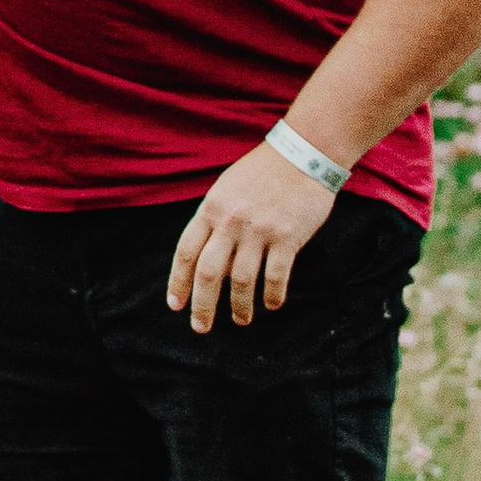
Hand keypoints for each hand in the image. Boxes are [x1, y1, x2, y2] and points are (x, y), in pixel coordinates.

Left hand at [168, 146, 336, 329]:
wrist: (303, 153)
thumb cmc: (263, 172)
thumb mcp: (226, 189)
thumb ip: (214, 220)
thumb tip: (208, 257)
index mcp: (211, 209)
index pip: (186, 252)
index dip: (178, 282)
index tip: (176, 305)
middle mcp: (230, 222)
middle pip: (209, 273)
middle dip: (203, 305)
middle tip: (201, 327)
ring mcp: (259, 230)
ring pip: (242, 281)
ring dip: (240, 307)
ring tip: (240, 321)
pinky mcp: (287, 237)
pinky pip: (276, 276)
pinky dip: (272, 295)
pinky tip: (271, 304)